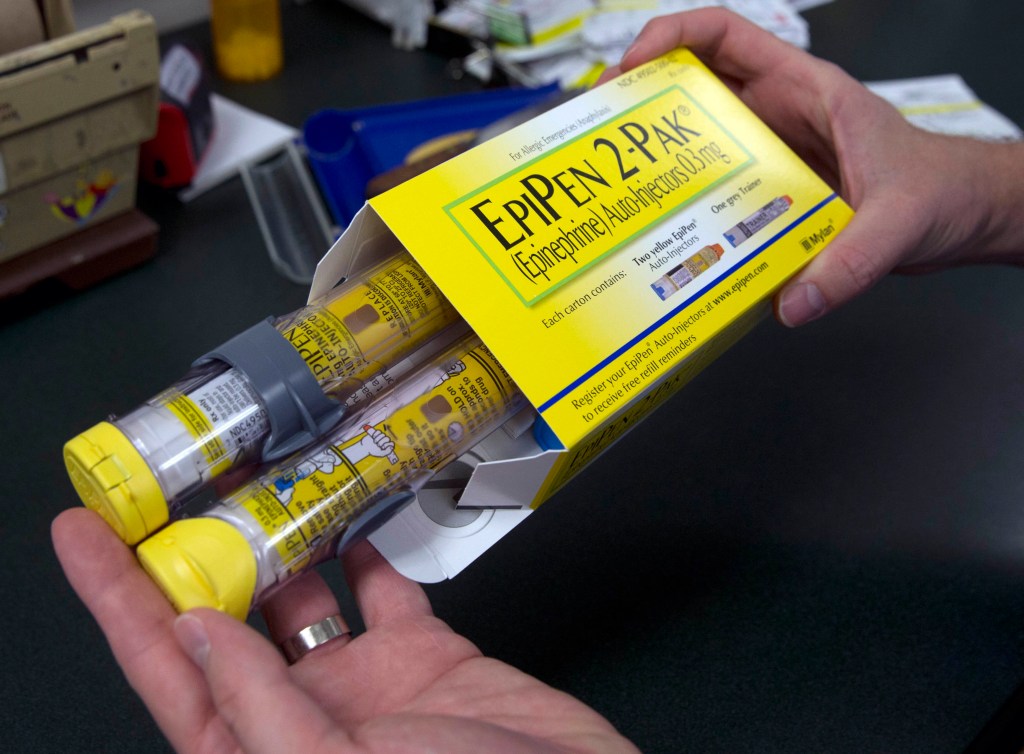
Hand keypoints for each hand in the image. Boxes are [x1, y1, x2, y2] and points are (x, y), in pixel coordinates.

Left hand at [52, 508, 635, 753]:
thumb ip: (261, 709)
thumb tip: (196, 628)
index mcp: (259, 753)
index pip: (167, 669)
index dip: (118, 601)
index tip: (84, 533)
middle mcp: (302, 717)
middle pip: (226, 621)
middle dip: (197, 553)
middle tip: (176, 484)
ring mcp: (365, 685)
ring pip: (304, 594)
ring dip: (281, 539)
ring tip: (261, 478)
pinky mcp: (426, 655)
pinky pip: (382, 590)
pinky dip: (365, 548)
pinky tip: (352, 508)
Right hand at [600, 9, 1023, 325]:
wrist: (964, 217)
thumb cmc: (944, 191)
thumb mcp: (900, 221)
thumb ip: (850, 263)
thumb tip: (791, 305)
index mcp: (806, 89)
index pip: (726, 36)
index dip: (671, 37)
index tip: (630, 68)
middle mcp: (780, 115)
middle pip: (696, 88)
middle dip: (643, 103)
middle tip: (601, 138)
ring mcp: (772, 155)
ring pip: (700, 142)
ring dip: (658, 159)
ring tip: (617, 190)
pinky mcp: (771, 194)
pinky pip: (719, 191)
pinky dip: (689, 206)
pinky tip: (667, 236)